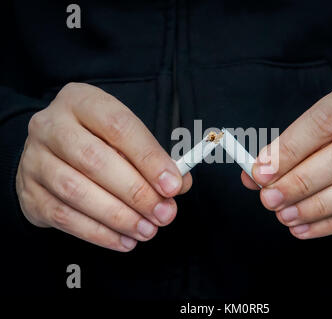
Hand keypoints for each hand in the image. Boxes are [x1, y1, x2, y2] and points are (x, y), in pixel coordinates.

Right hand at [16, 83, 191, 251]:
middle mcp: (52, 126)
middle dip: (136, 192)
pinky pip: (64, 217)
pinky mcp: (29, 192)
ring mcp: (35, 159)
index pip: (119, 126)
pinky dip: (99, 233)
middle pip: (95, 160)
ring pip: (77, 191)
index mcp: (81, 102)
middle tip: (164, 213)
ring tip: (147, 230)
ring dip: (119, 217)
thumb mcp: (125, 137)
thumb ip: (153, 158)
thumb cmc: (98, 142)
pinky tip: (124, 239)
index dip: (149, 158)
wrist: (51, 152)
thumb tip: (178, 184)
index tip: (173, 185)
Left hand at [243, 78, 331, 238]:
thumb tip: (254, 176)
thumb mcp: (323, 121)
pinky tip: (305, 227)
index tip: (262, 171)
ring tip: (285, 216)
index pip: (325, 121)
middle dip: (301, 183)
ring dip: (316, 208)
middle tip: (270, 199)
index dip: (290, 149)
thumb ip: (288, 146)